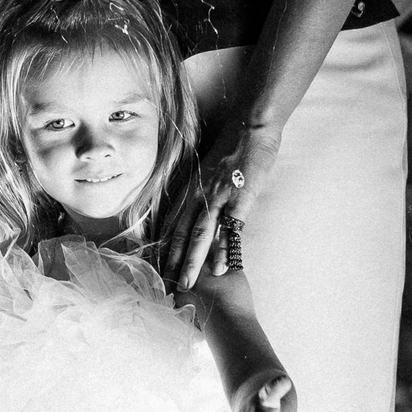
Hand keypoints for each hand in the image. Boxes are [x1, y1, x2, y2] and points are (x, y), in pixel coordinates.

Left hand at [163, 116, 282, 288]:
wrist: (252, 125)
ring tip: (187, 284)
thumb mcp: (210, 168)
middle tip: (168, 287)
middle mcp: (199, 194)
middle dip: (174, 262)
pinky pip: (230, 229)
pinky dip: (223, 249)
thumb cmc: (233, 145)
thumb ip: (203, 189)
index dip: (165, 248)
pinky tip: (220, 268)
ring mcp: (219, 196)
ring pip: (200, 234)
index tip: (159, 269)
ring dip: (192, 261)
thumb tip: (199, 209)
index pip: (173, 223)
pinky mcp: (241, 198)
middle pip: (182, 233)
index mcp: (191, 188)